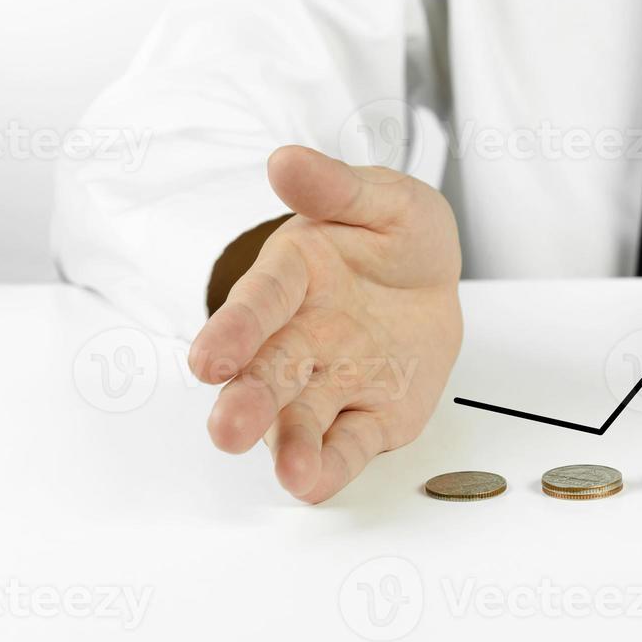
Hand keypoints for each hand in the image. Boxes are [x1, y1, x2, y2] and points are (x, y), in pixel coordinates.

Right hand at [187, 146, 462, 502]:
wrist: (432, 276)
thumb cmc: (394, 232)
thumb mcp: (381, 197)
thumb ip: (336, 186)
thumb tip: (285, 160)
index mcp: (295, 277)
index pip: (260, 302)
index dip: (234, 330)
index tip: (208, 359)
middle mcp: (301, 335)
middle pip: (267, 372)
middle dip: (247, 402)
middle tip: (227, 429)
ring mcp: (335, 378)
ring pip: (300, 417)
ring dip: (288, 445)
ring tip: (287, 470)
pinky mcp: (370, 413)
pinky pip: (348, 443)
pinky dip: (333, 463)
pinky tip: (316, 482)